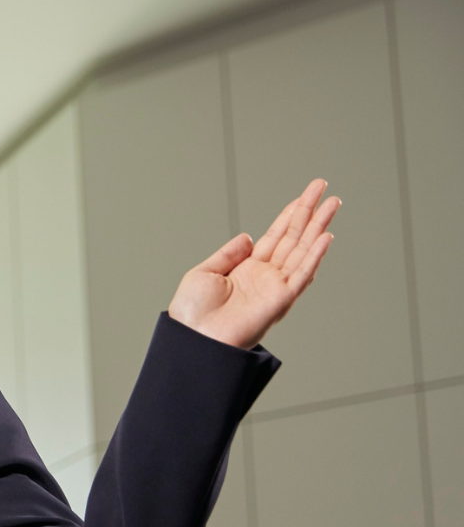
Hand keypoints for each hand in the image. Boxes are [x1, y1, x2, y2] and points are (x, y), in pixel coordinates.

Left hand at [168, 178, 338, 349]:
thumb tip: (249, 236)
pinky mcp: (281, 300)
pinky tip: (326, 236)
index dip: (290, 214)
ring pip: (304, 250)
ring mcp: (275, 286)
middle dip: (309, 212)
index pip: (276, 235)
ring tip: (333, 203)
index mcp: (247, 269)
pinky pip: (302, 274)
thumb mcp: (204, 273)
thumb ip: (228, 253)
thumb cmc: (193, 313)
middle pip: (294, 237)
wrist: (193, 339)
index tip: (304, 196)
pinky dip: (315, 255)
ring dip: (319, 226)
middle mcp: (265, 276)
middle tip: (324, 188)